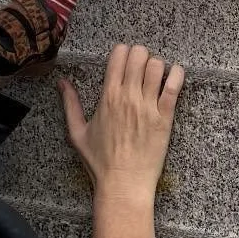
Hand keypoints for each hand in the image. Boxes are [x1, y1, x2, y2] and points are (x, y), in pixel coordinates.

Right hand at [59, 44, 183, 197]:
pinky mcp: (165, 117)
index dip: (122, 51)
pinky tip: (174, 75)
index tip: (124, 59)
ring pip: (157, 66)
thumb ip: (70, 104)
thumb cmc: (100, 162)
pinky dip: (177, 74)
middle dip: (140, 54)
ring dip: (156, 65)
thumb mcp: (77, 132)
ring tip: (155, 75)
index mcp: (108, 96)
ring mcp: (148, 106)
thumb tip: (61, 82)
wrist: (123, 185)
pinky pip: (174, 86)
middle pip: (139, 54)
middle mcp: (128, 97)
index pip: (118, 55)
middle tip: (140, 66)